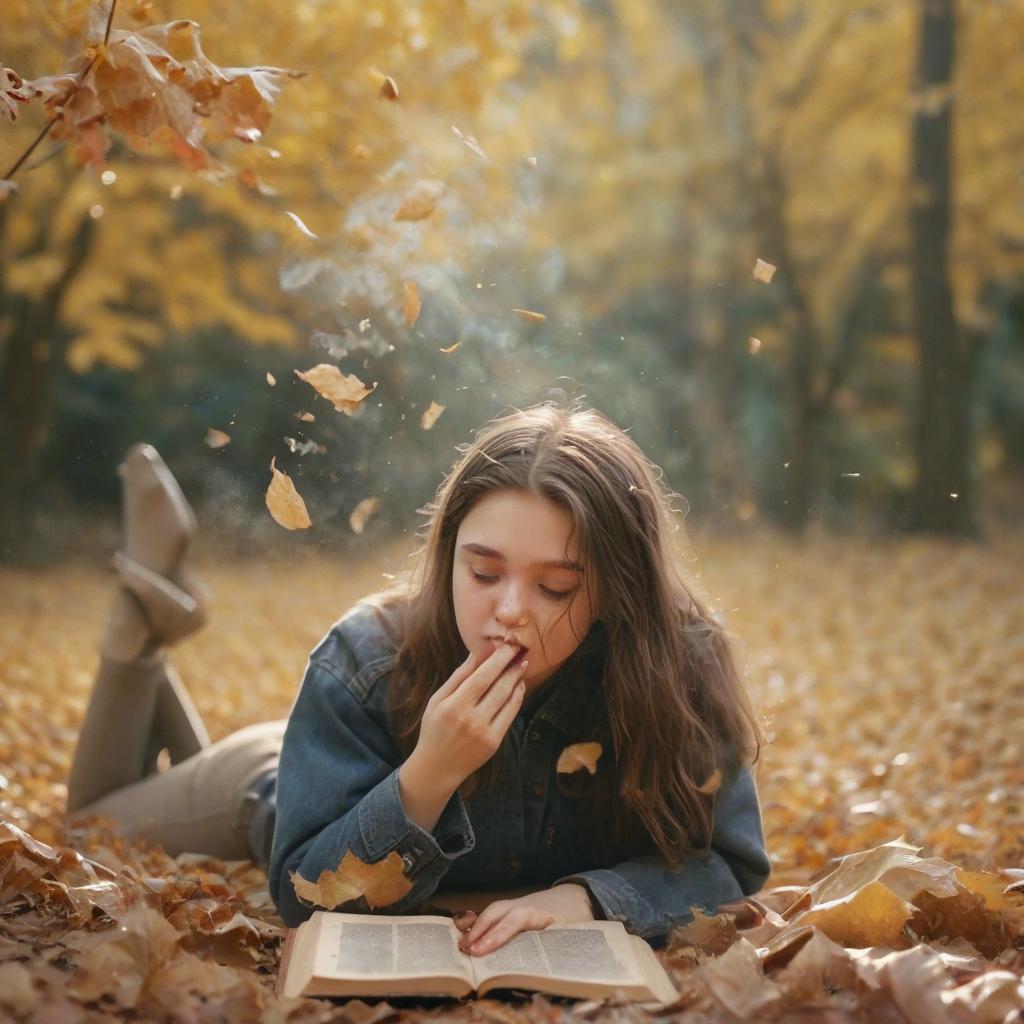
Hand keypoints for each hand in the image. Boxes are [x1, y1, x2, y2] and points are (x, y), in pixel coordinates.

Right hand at [409, 642, 527, 790]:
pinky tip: (518, 687)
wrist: (437, 768)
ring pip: (507, 699)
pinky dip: (517, 698)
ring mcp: (485, 732)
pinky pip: (510, 715)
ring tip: (522, 665)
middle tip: (520, 650)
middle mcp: (471, 719)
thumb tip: (475, 654)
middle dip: (511, 665)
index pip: (482, 676)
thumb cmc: (434, 729)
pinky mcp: (494, 742)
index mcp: (454, 706)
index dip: (498, 659)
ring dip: (517, 680)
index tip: (508, 645)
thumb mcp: (437, 700)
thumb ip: (458, 677)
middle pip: (498, 686)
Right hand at [455, 884, 595, 955]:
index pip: (515, 920)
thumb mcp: (569, 933)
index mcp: (539, 912)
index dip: (497, 935)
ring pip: (492, 911)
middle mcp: (522, 905)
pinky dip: (478, 923)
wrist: (575, 897)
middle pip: (496, 912)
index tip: (479, 950)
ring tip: (462, 945)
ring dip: (476, 926)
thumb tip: (541, 971)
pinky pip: (493, 914)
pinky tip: (466, 935)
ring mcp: (515, 905)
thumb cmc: (573, 918)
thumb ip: (555, 946)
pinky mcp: (512, 909)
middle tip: (464, 950)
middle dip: (479, 930)